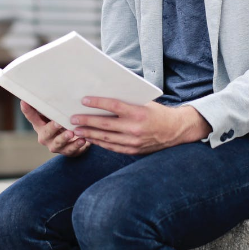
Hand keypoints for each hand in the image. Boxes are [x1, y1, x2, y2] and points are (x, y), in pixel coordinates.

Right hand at [20, 101, 90, 156]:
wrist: (71, 142)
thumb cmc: (61, 123)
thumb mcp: (55, 114)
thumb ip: (52, 105)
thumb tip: (52, 84)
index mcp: (40, 125)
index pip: (31, 117)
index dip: (27, 110)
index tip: (24, 101)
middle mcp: (45, 136)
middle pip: (46, 132)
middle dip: (52, 127)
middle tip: (58, 122)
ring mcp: (55, 145)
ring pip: (58, 143)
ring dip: (65, 138)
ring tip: (71, 133)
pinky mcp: (67, 152)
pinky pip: (71, 150)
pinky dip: (77, 145)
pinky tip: (83, 140)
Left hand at [70, 97, 211, 154]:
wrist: (175, 130)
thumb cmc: (158, 112)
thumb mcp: (144, 103)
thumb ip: (126, 102)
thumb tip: (103, 99)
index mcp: (139, 113)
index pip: (114, 106)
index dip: (98, 103)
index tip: (84, 100)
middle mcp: (135, 128)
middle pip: (105, 125)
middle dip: (87, 121)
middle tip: (73, 118)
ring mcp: (134, 141)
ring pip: (106, 138)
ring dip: (89, 134)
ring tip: (76, 130)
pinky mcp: (133, 150)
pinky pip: (112, 147)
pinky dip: (99, 143)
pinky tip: (90, 138)